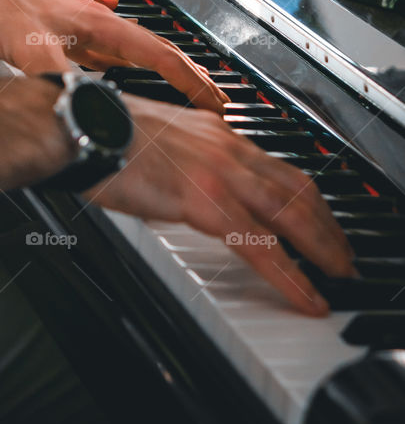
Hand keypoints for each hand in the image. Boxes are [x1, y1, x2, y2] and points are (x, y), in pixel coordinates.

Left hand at [0, 0, 227, 111]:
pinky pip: (110, 53)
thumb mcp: (33, 53)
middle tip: (217, 102)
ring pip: (135, 52)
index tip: (214, 104)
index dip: (192, 83)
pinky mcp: (65, 33)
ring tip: (185, 88)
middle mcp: (97, 21)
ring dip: (162, 71)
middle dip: (191, 77)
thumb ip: (65, 83)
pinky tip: (120, 70)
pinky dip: (128, 67)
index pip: (161, 55)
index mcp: (100, 24)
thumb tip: (92, 109)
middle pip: (157, 51)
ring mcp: (82, 26)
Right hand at [85, 98, 355, 315]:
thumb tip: (183, 191)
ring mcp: (220, 172)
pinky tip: (305, 294)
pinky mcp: (205, 200)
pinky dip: (290, 274)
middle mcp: (226, 147)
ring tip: (339, 273)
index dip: (306, 196)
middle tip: (343, 253)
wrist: (80, 128)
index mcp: (214, 132)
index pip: (277, 165)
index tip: (318, 218)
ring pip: (291, 213)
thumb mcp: (155, 142)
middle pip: (297, 188)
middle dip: (328, 224)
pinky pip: (260, 245)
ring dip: (323, 247)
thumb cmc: (101, 134)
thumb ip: (181, 164)